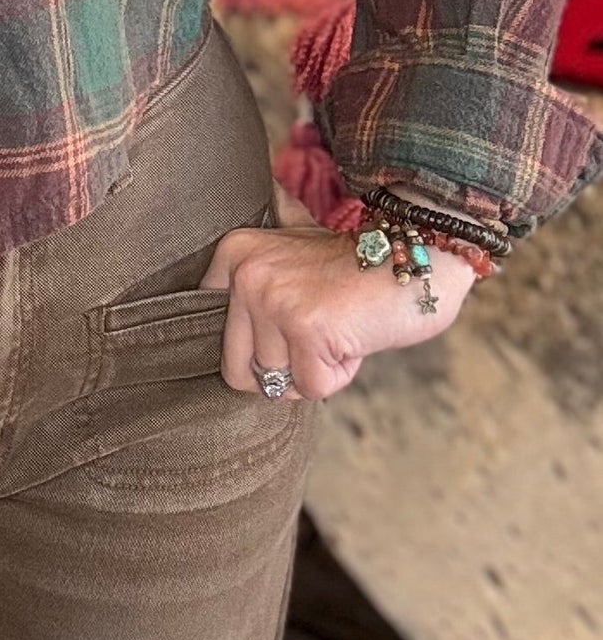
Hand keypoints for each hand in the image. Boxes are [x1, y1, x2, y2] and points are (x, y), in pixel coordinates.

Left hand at [198, 220, 476, 401]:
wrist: (419, 255)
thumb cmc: (358, 266)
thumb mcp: (292, 255)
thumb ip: (255, 284)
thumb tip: (225, 329)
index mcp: (234, 254)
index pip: (221, 341)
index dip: (264, 347)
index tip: (297, 318)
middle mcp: (245, 274)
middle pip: (241, 371)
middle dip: (286, 365)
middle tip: (320, 328)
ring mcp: (273, 300)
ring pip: (277, 383)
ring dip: (315, 367)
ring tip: (339, 326)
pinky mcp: (306, 327)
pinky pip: (312, 386)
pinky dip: (339, 373)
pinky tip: (353, 335)